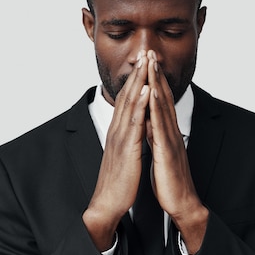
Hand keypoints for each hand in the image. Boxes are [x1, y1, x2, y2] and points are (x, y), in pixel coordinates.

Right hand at [83, 50, 150, 250]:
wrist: (107, 203)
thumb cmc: (118, 182)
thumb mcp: (125, 154)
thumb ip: (129, 138)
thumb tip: (137, 128)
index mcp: (118, 131)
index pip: (126, 100)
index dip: (135, 79)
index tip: (143, 62)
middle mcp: (117, 130)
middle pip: (127, 95)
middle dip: (137, 72)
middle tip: (145, 51)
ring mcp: (120, 137)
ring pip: (130, 103)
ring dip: (138, 80)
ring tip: (146, 61)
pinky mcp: (126, 148)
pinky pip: (134, 122)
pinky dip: (140, 104)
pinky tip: (147, 90)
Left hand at [145, 50, 208, 253]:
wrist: (182, 203)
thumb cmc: (170, 181)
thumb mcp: (160, 153)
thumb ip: (156, 136)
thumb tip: (149, 123)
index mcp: (167, 133)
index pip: (160, 102)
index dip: (155, 80)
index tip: (148, 62)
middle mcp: (171, 132)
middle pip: (163, 98)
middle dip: (156, 74)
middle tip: (151, 52)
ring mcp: (171, 140)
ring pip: (163, 107)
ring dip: (157, 84)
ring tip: (152, 64)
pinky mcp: (168, 151)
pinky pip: (161, 126)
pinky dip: (156, 108)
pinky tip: (152, 94)